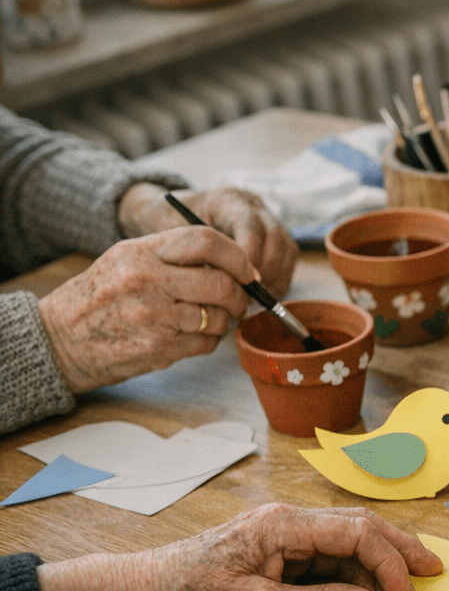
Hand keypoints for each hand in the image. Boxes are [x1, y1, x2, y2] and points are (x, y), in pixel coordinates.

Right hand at [35, 226, 257, 393]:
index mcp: (140, 253)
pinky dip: (208, 339)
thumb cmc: (100, 297)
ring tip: (207, 316)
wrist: (60, 339)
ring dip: (223, 319)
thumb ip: (173, 256)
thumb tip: (233, 264)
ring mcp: (154, 318)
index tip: (247, 269)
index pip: (206, 241)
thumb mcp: (126, 259)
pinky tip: (190, 334)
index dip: (237, 256)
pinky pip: (206, 343)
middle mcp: (147, 282)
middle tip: (239, 298)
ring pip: (218, 317)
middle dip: (240, 293)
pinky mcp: (159, 349)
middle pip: (221, 283)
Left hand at [36, 504, 444, 590]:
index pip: (356, 533)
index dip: (390, 562)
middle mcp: (289, 521)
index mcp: (284, 524)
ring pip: (346, 543)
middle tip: (433, 572)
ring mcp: (284, 535)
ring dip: (377, 566)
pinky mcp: (277, 553)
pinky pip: (326, 560)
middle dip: (399, 549)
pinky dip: (352, 576)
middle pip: (360, 527)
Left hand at [119, 183, 296, 294]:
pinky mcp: (274, 234)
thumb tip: (221, 282)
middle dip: (266, 271)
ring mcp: (266, 218)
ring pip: (287, 248)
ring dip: (276, 277)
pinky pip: (288, 258)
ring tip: (257, 297)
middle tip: (249, 295)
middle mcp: (253, 205)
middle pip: (276, 238)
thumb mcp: (172, 234)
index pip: (251, 227)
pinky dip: (280, 278)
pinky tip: (263, 293)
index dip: (249, 258)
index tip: (238, 282)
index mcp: (228, 200)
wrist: (169, 214)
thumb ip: (197, 253)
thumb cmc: (167, 225)